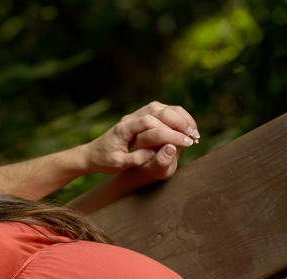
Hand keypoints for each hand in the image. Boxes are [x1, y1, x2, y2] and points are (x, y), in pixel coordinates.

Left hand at [80, 101, 199, 177]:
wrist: (92, 154)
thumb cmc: (104, 161)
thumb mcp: (117, 164)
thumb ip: (134, 159)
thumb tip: (152, 155)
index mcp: (123, 128)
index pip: (150, 124)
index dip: (169, 132)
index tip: (185, 142)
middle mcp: (130, 118)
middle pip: (159, 111)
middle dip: (179, 123)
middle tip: (194, 137)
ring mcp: (136, 115)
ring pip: (162, 107)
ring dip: (180, 117)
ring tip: (193, 132)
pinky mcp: (141, 117)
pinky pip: (161, 111)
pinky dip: (176, 116)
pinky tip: (186, 127)